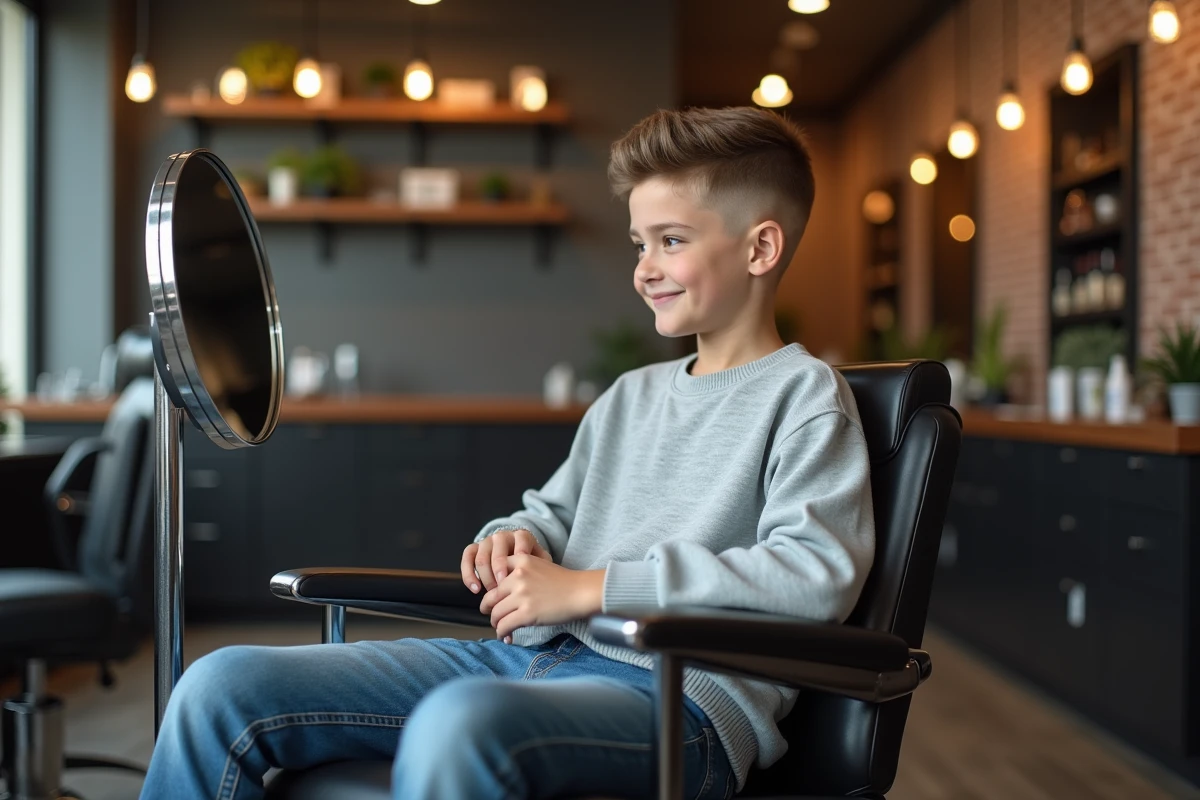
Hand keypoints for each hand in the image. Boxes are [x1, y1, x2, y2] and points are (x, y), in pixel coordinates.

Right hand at [461, 529, 550, 592]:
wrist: (517, 559)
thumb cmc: (531, 565)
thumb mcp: (540, 562)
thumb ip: (543, 567)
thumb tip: (541, 579)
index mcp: (522, 536)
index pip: (521, 540)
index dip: (519, 554)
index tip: (518, 572)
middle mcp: (503, 536)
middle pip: (498, 548)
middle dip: (498, 569)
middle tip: (501, 586)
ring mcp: (487, 541)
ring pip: (481, 556)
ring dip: (485, 576)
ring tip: (491, 592)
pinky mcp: (474, 548)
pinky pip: (467, 558)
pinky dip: (469, 574)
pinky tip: (475, 589)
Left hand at [479, 556, 604, 640]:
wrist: (581, 592)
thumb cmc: (564, 581)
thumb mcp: (539, 564)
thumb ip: (520, 571)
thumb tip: (500, 589)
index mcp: (521, 561)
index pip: (494, 573)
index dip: (490, 588)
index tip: (493, 597)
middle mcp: (518, 576)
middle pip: (491, 596)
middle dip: (488, 608)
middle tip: (491, 614)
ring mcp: (522, 595)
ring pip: (496, 613)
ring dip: (496, 623)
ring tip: (500, 627)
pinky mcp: (526, 613)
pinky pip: (504, 625)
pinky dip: (502, 633)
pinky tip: (506, 636)